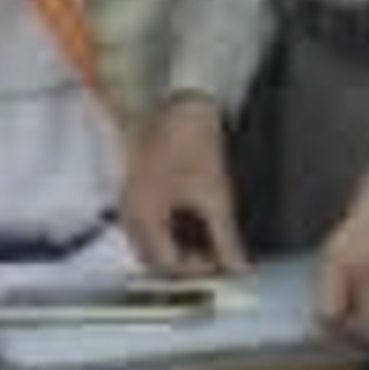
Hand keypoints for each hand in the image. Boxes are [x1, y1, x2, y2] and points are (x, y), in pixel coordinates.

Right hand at [123, 95, 248, 274]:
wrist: (176, 99)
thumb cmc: (190, 141)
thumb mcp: (215, 194)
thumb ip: (226, 237)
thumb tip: (238, 267)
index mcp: (144, 217)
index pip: (166, 264)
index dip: (198, 270)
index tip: (225, 264)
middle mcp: (130, 212)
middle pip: (151, 257)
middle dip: (182, 263)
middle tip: (215, 258)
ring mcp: (130, 198)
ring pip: (148, 240)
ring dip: (174, 247)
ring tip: (207, 242)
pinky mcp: (137, 186)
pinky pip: (148, 221)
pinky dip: (168, 229)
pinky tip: (191, 221)